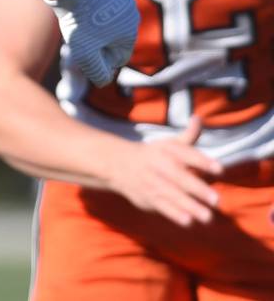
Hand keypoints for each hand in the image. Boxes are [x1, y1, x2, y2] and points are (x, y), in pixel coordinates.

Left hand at [44, 0, 138, 85]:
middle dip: (98, 42)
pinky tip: (82, 10)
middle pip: (115, 40)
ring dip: (96, 28)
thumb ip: (97, 73)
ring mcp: (124, 1)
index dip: (99, 59)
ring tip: (80, 22)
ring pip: (109, 24)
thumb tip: (104, 81)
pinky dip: (95, 12)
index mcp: (131, 34)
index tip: (84, 48)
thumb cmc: (79, 22)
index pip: (118, 58)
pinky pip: (105, 9)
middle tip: (80, 35)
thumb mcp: (85, 55)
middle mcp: (133, 16)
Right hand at [105, 117, 222, 225]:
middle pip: (178, 177)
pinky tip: (188, 221)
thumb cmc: (152, 154)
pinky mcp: (147, 197)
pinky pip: (161, 206)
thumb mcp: (168, 143)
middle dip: (197, 188)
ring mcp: (151, 182)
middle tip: (216, 199)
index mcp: (165, 150)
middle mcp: (157, 165)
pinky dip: (174, 214)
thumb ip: (188, 135)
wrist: (118, 164)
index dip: (202, 161)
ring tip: (207, 216)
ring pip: (171, 194)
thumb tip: (199, 117)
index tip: (219, 169)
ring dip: (189, 206)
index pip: (185, 154)